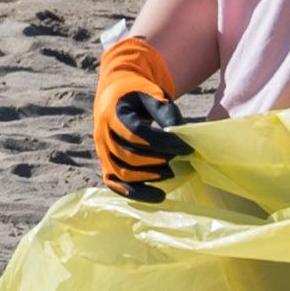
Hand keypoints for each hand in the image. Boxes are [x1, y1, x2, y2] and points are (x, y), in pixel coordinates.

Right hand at [93, 35, 188, 201]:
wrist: (116, 94)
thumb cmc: (138, 94)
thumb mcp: (153, 94)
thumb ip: (166, 112)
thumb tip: (182, 135)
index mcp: (112, 114)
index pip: (137, 135)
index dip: (164, 143)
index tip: (187, 147)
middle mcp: (102, 135)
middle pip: (130, 156)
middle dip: (160, 160)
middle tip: (182, 158)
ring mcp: (102, 152)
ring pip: (123, 173)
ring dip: (150, 176)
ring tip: (172, 172)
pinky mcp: (106, 165)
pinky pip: (117, 185)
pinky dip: (137, 193)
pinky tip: (159, 196)